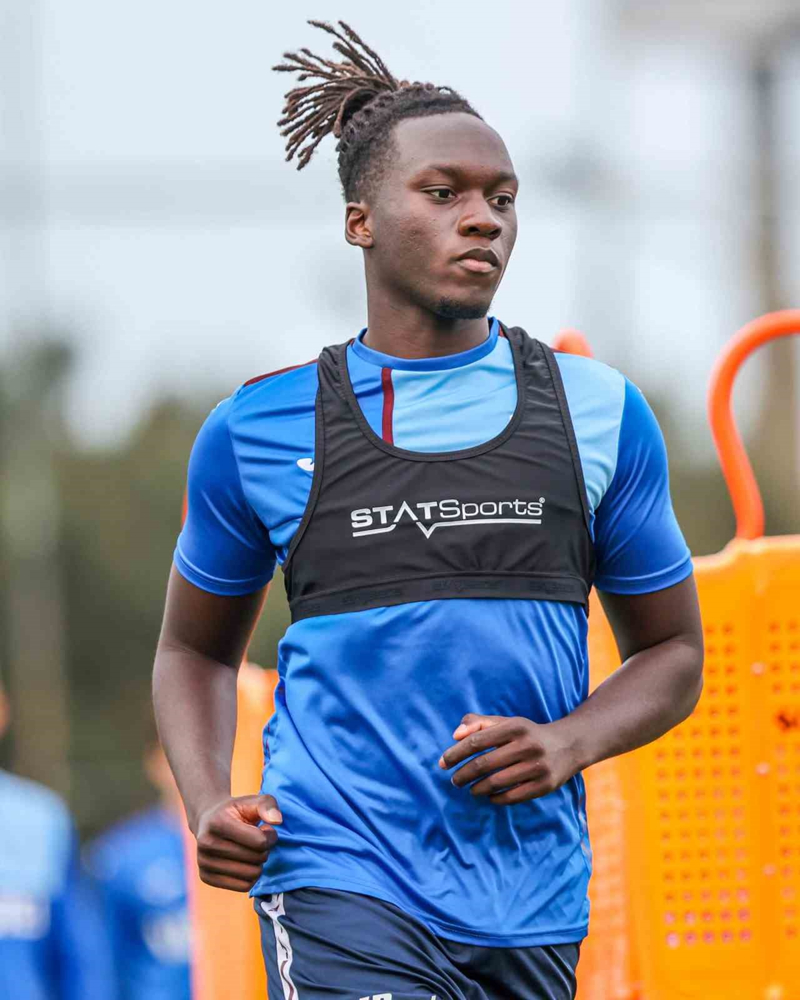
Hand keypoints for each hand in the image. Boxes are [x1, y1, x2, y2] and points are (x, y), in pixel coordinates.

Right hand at [194, 794, 282, 891]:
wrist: (207, 820)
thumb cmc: (236, 810)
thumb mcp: (253, 801)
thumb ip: (268, 805)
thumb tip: (277, 821)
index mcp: (218, 823)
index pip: (259, 842)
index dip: (270, 836)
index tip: (266, 829)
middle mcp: (207, 843)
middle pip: (256, 859)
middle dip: (265, 850)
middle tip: (259, 840)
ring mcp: (204, 862)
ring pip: (252, 875)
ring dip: (258, 863)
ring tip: (252, 850)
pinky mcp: (205, 877)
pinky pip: (243, 886)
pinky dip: (251, 876)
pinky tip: (246, 862)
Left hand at [438, 713, 579, 804]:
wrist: (569, 745)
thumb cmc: (527, 733)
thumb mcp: (506, 722)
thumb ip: (478, 723)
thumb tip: (455, 735)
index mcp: (514, 726)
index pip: (476, 741)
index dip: (456, 753)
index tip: (443, 763)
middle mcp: (527, 745)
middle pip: (484, 764)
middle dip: (463, 774)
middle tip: (454, 781)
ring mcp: (537, 767)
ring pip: (496, 783)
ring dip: (477, 788)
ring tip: (470, 789)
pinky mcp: (545, 785)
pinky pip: (512, 796)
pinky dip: (496, 798)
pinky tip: (489, 796)